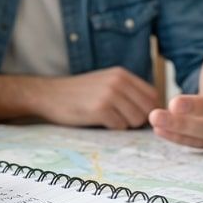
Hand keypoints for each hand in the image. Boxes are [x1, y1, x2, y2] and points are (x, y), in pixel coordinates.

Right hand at [36, 67, 157, 128]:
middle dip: (137, 120)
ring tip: (107, 118)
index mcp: (121, 74)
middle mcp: (118, 81)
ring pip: (136, 120)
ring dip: (124, 124)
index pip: (152, 95)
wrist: (48, 94)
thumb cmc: (78, 93)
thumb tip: (153, 112)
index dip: (149, 109)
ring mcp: (109, 94)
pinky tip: (98, 121)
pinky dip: (112, 128)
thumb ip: (127, 91)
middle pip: (147, 110)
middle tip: (119, 119)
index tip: (136, 116)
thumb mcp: (105, 82)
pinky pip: (120, 126)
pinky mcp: (100, 109)